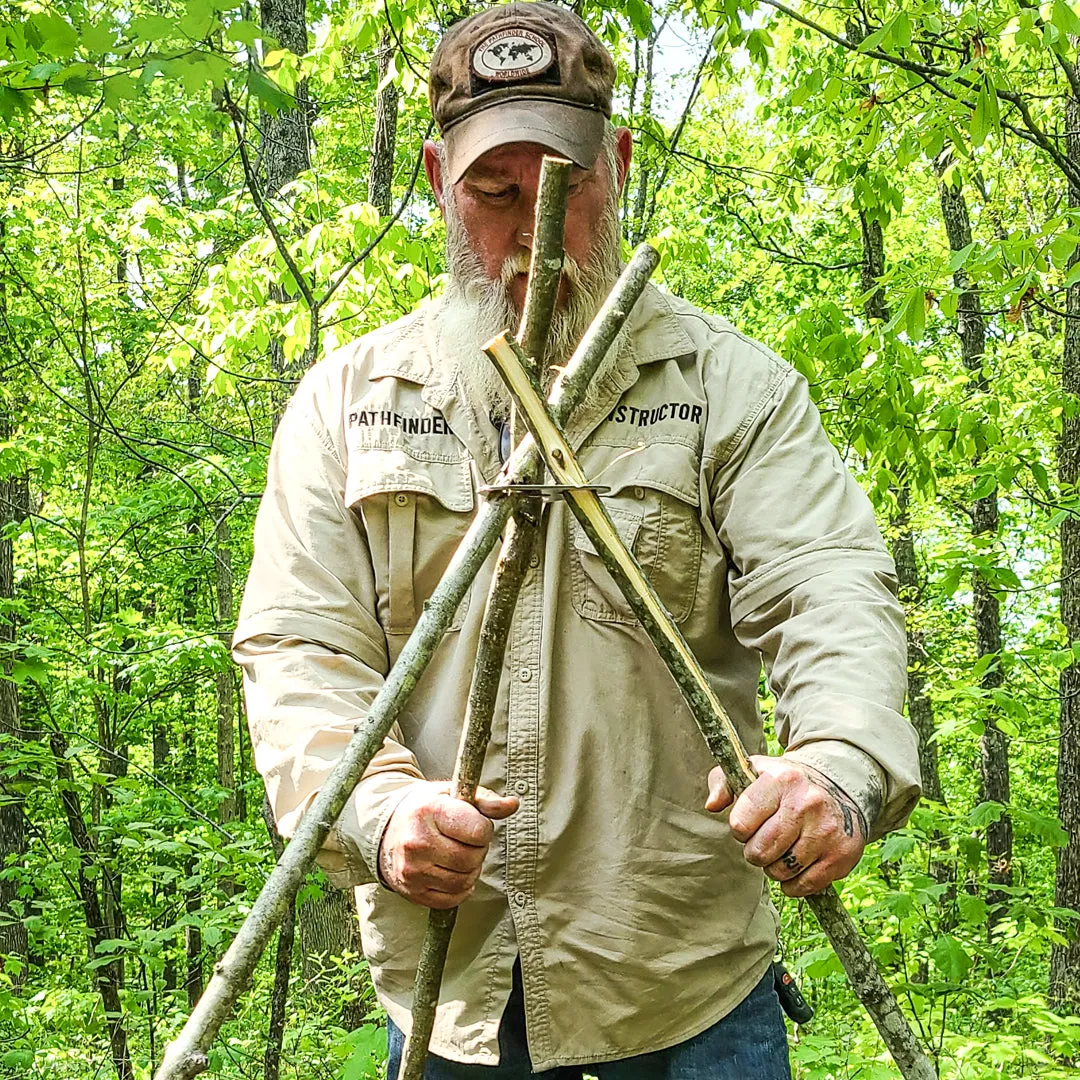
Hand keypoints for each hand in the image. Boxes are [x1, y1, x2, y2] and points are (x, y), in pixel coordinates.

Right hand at [378, 781, 518, 909]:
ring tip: (458, 856)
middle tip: (467, 843)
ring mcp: (412, 869)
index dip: (484, 829)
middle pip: (471, 859)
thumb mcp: (452, 794)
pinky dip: (459, 890)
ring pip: (463, 881)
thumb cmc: (426, 809)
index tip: (475, 825)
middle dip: (478, 851)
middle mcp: (417, 841)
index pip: (477, 830)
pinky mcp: (411, 890)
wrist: (386, 829)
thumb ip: (485, 801)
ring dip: (470, 871)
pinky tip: (452, 873)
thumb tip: (513, 804)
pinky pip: (450, 900)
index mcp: (430, 811)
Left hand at [705, 755, 866, 896]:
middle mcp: (807, 803)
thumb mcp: (751, 772)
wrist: (837, 788)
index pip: (740, 823)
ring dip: (775, 867)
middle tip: (764, 840)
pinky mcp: (841, 854)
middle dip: (755, 851)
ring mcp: (827, 830)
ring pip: (781, 871)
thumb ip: (722, 783)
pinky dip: (794, 883)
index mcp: (781, 780)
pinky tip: (796, 864)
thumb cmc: (782, 784)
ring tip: (782, 848)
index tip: (748, 823)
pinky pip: (804, 885)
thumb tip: (712, 805)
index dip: (739, 829)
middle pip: (759, 852)